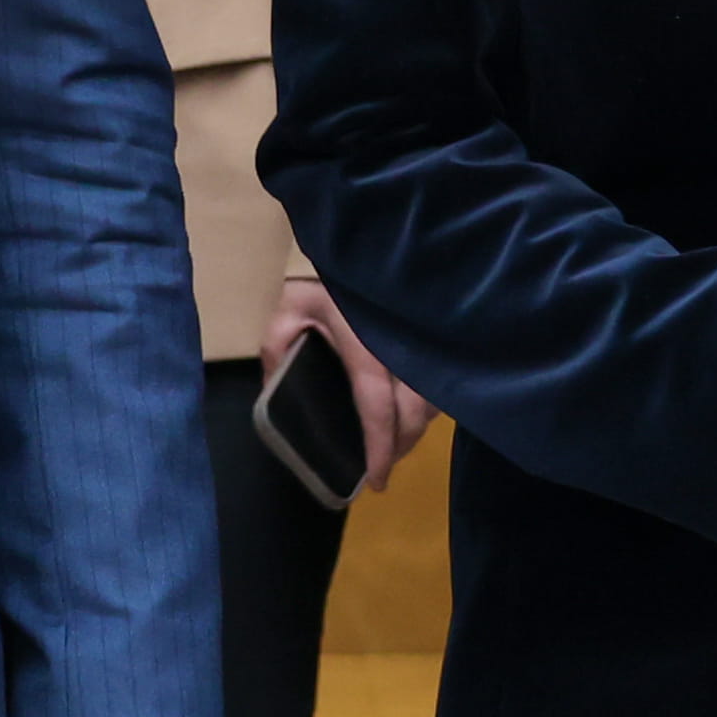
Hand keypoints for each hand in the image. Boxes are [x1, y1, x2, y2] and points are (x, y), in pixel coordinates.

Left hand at [266, 276, 426, 492]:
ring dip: (419, 426)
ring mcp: (423, 341)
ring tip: (398, 439)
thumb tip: (274, 392)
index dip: (381, 449)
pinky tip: (413, 409)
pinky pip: (441, 379)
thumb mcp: (288, 313)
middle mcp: (401, 348)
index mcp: (364, 347)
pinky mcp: (434, 335)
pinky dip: (430, 402)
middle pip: (415, 414)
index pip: (378, 409)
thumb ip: (277, 351)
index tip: (378, 481)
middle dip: (403, 446)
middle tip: (385, 465)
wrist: (358, 236)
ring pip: (434, 399)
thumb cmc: (319, 277)